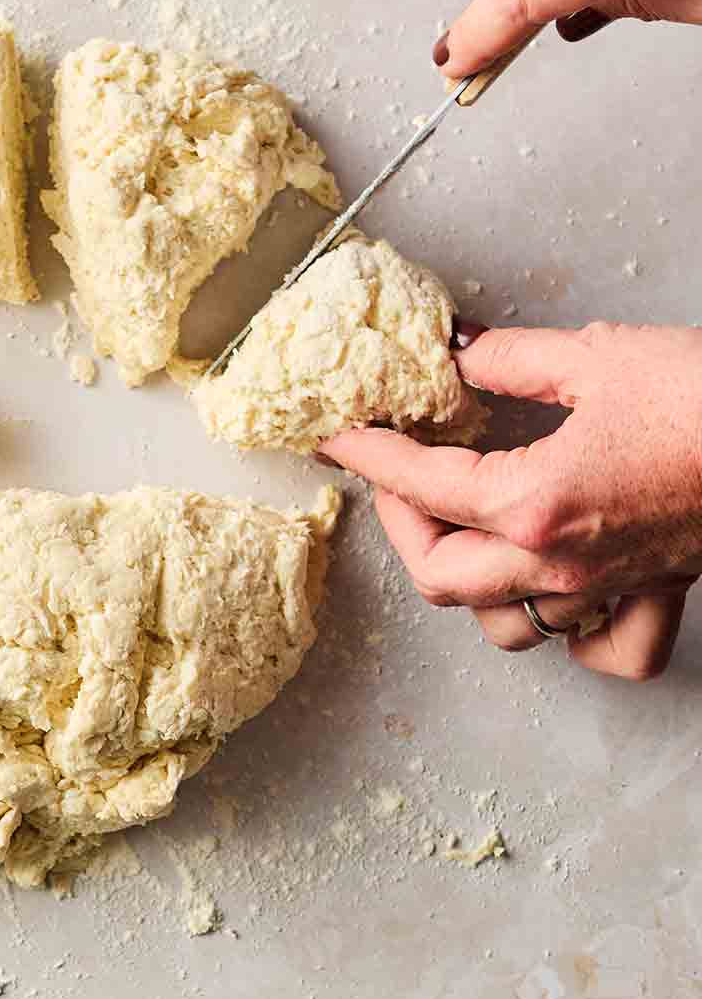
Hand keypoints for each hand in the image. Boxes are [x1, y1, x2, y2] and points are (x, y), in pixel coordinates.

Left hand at [323, 323, 701, 679]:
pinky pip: (604, 647)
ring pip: (506, 626)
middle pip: (440, 578)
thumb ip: (511, 359)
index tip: (340, 437)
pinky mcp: (656, 593)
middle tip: (397, 477)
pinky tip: (557, 591)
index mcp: (533, 503)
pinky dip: (571, 631)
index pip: (419, 486)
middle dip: (401, 527)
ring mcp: (607, 588)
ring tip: (461, 529)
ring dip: (469, 583)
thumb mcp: (595, 356)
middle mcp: (560, 563)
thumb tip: (462, 351)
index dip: (368, 457)